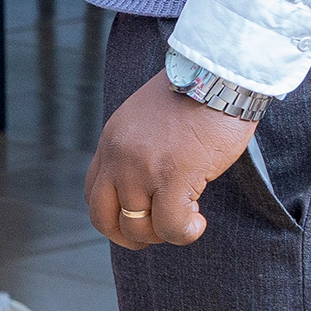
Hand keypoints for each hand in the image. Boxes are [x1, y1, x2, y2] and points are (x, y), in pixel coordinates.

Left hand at [85, 77, 257, 247]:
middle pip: (102, 217)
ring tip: (188, 217)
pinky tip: (199, 221)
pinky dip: (185, 232)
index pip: (93, 194)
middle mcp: (118, 156)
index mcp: (110, 142)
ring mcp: (142, 167)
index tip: (143, 216)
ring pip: (138, 227)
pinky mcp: (174, 175)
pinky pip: (171, 225)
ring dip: (164, 233)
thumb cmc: (192, 96)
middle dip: (130, 236)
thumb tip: (144, 187)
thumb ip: (136, 151)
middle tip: (161, 229)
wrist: (217, 74)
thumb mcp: (145, 121)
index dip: (115, 216)